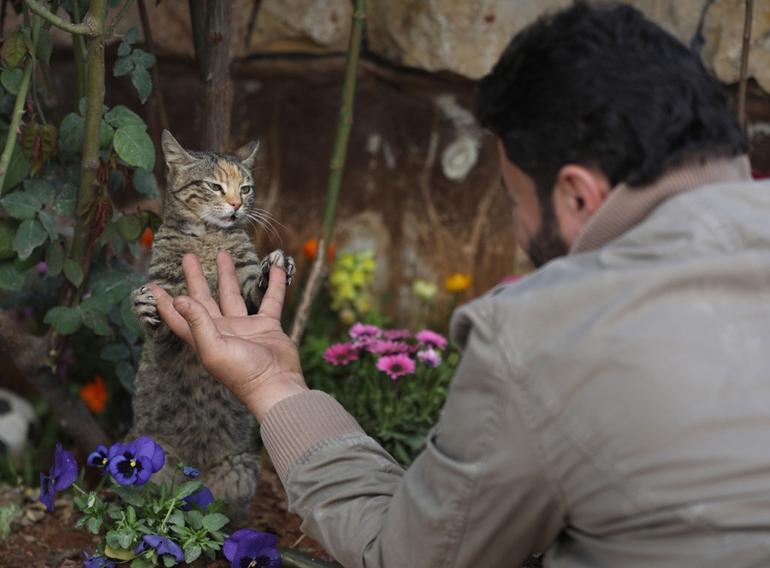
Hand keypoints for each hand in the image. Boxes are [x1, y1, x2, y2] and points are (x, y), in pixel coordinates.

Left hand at [149, 251, 307, 421]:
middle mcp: (221, 330)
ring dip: (228, 275)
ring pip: (233, 295)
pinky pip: (269, 300)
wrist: (276, 384)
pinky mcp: (267, 326)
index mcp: (203, 337)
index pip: (178, 316)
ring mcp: (244, 327)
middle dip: (195, 278)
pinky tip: (275, 267)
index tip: (152, 285)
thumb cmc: (242, 373)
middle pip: (204, 298)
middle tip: (188, 257)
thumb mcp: (214, 349)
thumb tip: (178, 298)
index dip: (164, 302)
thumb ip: (197, 322)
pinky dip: (272, 284)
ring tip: (223, 254)